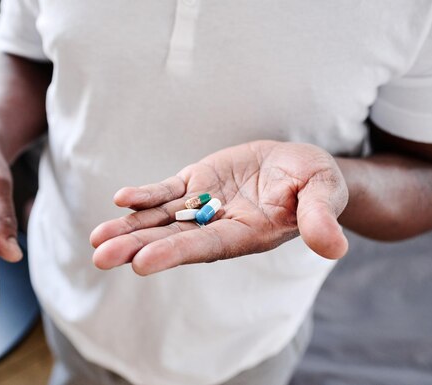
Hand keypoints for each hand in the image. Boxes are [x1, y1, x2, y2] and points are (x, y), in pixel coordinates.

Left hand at [90, 140, 348, 275]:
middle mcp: (219, 226)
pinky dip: (146, 196)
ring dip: (130, 228)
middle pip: (172, 238)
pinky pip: (167, 192)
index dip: (175, 253)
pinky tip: (122, 200)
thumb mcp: (324, 195)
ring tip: (97, 239)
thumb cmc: (316, 184)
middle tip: (101, 257)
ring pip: (161, 219)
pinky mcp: (196, 183)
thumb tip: (334, 248)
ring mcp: (204, 205)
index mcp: (247, 235)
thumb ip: (320, 218)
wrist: (300, 167)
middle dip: (136, 247)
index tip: (141, 264)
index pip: (206, 247)